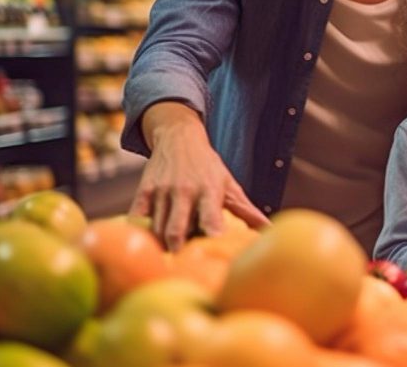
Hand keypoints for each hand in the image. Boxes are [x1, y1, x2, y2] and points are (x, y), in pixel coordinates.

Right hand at [129, 102, 268, 249]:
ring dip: (163, 247)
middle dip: (178, 251)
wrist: (179, 138)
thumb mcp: (229, 184)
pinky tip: (149, 245)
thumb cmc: (208, 167)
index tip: (213, 255)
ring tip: (171, 260)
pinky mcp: (144, 192)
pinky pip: (137, 220)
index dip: (211, 237)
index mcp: (209, 191)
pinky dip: (142, 235)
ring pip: (157, 230)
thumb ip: (246, 210)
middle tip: (184, 268)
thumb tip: (269, 230)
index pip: (210, 218)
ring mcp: (162, 191)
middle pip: (176, 230)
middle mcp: (184, 191)